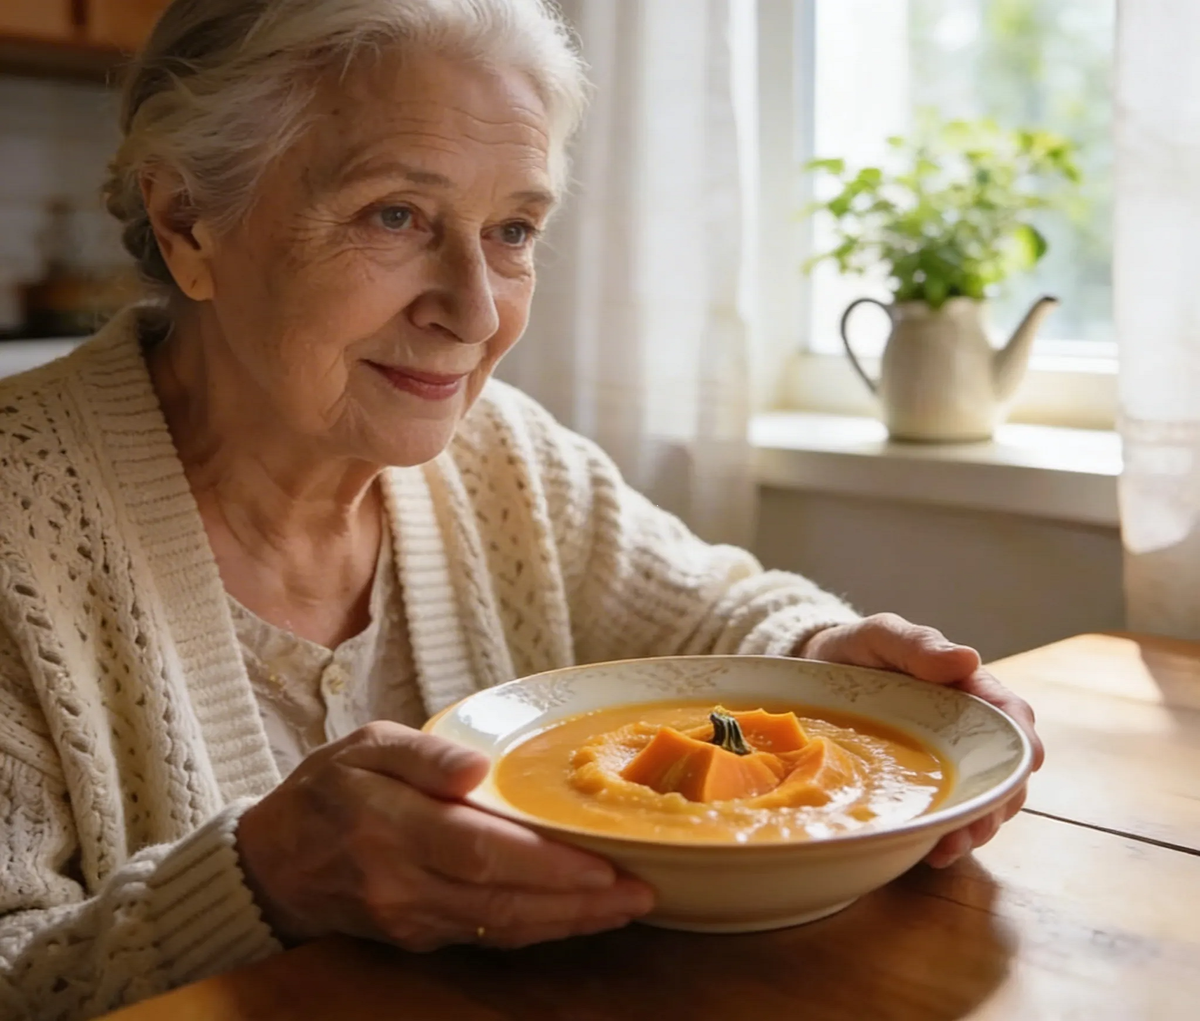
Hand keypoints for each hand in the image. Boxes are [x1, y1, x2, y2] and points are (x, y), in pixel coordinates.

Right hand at [235, 722, 654, 949]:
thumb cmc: (327, 790)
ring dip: (568, 922)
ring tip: (626, 906)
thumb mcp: (365, 746)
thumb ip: (424, 756)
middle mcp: (404, 885)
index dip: (545, 865)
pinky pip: (487, 936)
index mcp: (391, 828)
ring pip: (502, 928)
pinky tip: (576, 916)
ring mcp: (411, 920)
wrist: (274, 863)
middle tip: (640, 892)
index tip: (603, 864)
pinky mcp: (418, 938)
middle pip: (503, 902)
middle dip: (579, 903)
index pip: (480, 853)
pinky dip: (537, 928)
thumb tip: (479, 767)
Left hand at [799, 613, 1043, 867]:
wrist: (814, 672)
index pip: (1009, 715)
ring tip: (950, 845)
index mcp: (966, 691)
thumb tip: (967, 659)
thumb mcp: (881, 636)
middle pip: (1002, 769)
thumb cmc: (857, 650)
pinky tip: (929, 851)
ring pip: (978, 799)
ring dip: (974, 826)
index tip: (1030, 762)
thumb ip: (917, 644)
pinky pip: (942, 814)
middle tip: (981, 822)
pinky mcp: (918, 787)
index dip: (1024, 740)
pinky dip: (943, 834)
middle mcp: (963, 732)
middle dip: (1000, 799)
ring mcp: (943, 763)